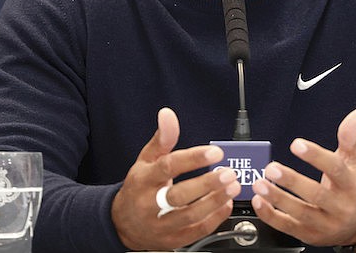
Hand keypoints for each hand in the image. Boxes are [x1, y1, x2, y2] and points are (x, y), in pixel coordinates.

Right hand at [111, 107, 241, 250]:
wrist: (123, 223)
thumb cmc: (138, 187)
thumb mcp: (145, 159)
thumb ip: (162, 138)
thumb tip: (168, 114)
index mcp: (143, 180)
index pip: (168, 167)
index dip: (193, 159)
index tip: (215, 152)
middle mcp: (149, 204)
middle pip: (179, 195)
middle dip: (207, 184)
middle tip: (228, 172)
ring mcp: (160, 224)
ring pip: (189, 216)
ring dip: (215, 201)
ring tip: (232, 187)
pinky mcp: (171, 240)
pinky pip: (196, 231)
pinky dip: (214, 218)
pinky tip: (226, 204)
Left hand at [251, 106, 355, 246]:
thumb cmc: (353, 184)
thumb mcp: (355, 158)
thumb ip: (352, 134)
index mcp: (351, 184)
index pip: (335, 169)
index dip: (316, 157)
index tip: (296, 144)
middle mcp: (340, 206)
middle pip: (316, 195)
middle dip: (292, 181)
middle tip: (271, 168)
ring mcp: (325, 224)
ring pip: (300, 213)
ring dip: (277, 199)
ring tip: (259, 183)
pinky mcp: (309, 235)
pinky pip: (288, 228)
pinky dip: (271, 216)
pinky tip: (259, 201)